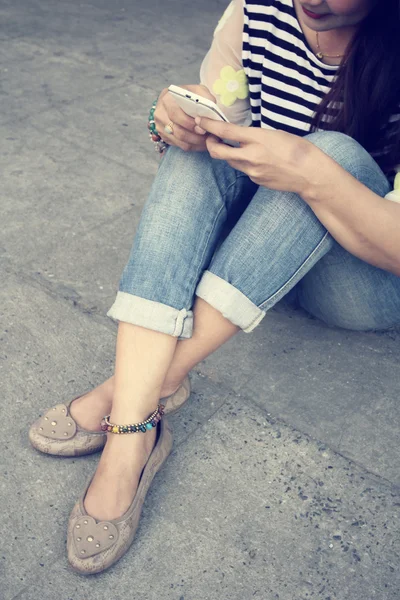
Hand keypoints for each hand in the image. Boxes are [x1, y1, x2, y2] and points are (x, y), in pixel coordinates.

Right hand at [154, 85, 215, 151]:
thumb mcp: (197, 91)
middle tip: (207, 137)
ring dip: (195, 143)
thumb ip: (205, 98)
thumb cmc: (188, 97)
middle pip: (178, 131)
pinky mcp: (164, 136)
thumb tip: (211, 112)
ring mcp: (160, 126)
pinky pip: (179, 145)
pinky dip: (192, 146)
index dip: (190, 124)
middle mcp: (160, 113)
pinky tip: (201, 143)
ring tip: (208, 141)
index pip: (176, 115)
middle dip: (195, 136)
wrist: (175, 102)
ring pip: (179, 141)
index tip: (203, 128)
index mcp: (167, 99)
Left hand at [196, 117, 316, 195]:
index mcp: (257, 139)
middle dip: (210, 144)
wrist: (309, 174)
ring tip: (233, 146)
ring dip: (226, 154)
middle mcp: (251, 156)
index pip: (225, 132)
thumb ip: (255, 135)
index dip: (209, 125)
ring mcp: (252, 171)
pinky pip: (243, 170)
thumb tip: (241, 136)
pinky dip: (243, 163)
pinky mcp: (255, 180)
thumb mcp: (275, 133)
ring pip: (230, 162)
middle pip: (218, 152)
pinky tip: (255, 159)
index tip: (200, 120)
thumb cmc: (297, 149)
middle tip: (211, 137)